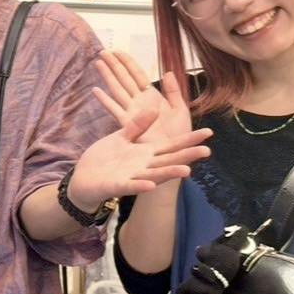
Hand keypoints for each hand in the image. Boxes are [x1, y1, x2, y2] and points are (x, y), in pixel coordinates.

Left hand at [68, 104, 212, 209]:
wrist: (84, 177)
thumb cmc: (106, 158)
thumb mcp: (122, 137)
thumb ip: (138, 125)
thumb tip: (154, 108)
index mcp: (146, 152)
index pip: (171, 146)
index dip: (189, 139)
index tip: (208, 131)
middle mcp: (144, 166)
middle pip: (169, 160)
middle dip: (187, 156)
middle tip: (207, 151)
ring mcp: (132, 177)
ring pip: (154, 175)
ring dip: (169, 172)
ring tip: (186, 170)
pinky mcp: (117, 186)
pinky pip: (130, 186)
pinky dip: (140, 185)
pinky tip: (150, 184)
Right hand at [92, 52, 192, 145]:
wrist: (173, 157)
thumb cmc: (179, 136)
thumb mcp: (180, 111)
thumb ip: (173, 92)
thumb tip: (167, 72)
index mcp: (152, 98)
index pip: (137, 75)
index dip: (128, 62)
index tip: (118, 51)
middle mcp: (139, 103)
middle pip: (124, 79)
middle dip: (114, 65)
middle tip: (103, 51)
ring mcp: (131, 113)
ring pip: (117, 90)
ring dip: (108, 77)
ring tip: (98, 63)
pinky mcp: (127, 125)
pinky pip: (114, 109)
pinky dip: (105, 100)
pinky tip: (95, 90)